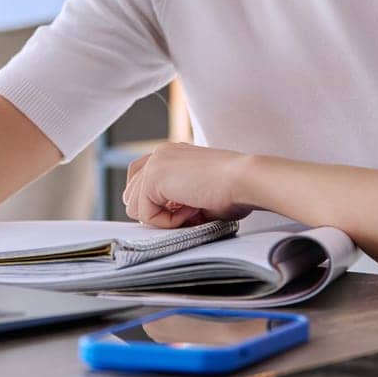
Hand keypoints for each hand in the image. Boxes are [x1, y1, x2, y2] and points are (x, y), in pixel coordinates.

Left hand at [122, 142, 258, 227]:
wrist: (245, 180)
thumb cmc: (234, 189)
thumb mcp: (197, 192)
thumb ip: (175, 200)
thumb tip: (161, 218)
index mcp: (170, 154)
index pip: (139, 179)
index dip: (158, 203)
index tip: (187, 209)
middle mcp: (159, 154)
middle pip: (132, 194)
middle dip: (157, 210)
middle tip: (190, 211)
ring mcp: (154, 163)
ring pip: (135, 207)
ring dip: (163, 217)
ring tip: (192, 210)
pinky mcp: (153, 177)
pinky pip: (146, 215)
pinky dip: (167, 222)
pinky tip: (191, 211)